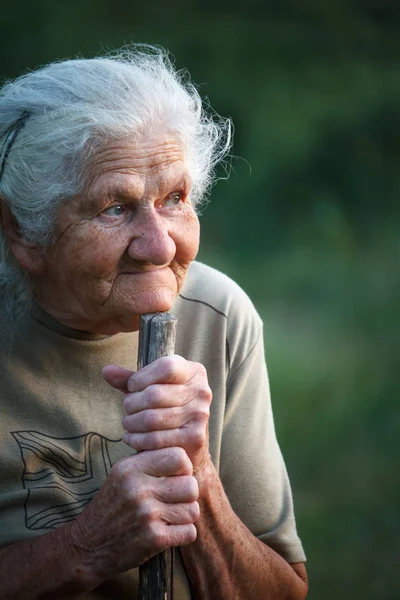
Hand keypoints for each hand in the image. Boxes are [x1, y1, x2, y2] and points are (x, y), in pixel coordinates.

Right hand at [68, 447, 198, 580]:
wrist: (87, 546)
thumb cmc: (111, 507)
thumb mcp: (121, 475)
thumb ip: (148, 461)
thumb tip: (182, 451)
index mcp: (130, 468)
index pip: (178, 456)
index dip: (184, 468)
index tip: (176, 477)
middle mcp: (138, 489)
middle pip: (191, 485)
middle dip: (188, 494)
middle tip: (176, 500)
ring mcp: (146, 514)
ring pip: (193, 510)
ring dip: (185, 516)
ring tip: (171, 516)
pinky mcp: (153, 538)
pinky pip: (189, 532)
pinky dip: (183, 534)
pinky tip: (169, 532)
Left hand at [102, 356, 212, 472]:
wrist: (189, 446)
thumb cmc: (167, 410)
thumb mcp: (151, 389)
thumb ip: (130, 379)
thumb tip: (106, 370)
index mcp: (194, 372)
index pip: (166, 367)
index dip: (142, 378)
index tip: (133, 387)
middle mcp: (202, 392)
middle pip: (154, 394)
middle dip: (131, 403)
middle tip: (127, 410)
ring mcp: (200, 415)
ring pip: (151, 418)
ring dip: (131, 422)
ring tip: (128, 423)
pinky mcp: (195, 438)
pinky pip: (155, 438)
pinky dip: (136, 439)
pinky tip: (131, 437)